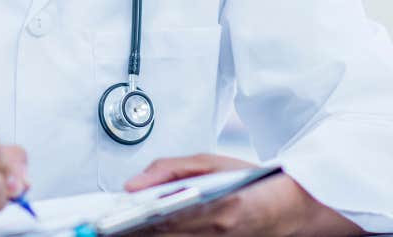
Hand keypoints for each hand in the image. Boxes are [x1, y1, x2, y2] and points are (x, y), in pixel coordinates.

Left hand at [123, 154, 365, 236]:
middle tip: (97, 230)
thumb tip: (133, 185)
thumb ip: (170, 170)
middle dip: (129, 233)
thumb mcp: (212, 163)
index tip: (104, 222)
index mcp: (218, 208)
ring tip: (114, 230)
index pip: (163, 220)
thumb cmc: (255, 182)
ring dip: (142, 236)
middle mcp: (219, 232)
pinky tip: (142, 232)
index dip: (131, 224)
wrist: (295, 207)